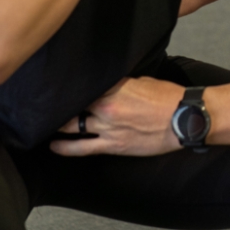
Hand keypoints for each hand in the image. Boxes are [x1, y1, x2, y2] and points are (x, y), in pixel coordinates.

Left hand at [50, 77, 184, 156]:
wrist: (184, 119)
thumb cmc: (167, 97)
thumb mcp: (142, 81)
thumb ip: (121, 84)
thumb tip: (108, 85)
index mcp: (115, 86)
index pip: (85, 83)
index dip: (71, 84)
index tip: (58, 83)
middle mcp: (107, 105)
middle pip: (74, 103)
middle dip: (60, 103)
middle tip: (46, 102)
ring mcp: (108, 127)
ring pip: (73, 125)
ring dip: (58, 125)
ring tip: (45, 124)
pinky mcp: (113, 145)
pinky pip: (82, 148)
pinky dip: (65, 147)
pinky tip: (53, 145)